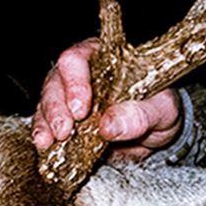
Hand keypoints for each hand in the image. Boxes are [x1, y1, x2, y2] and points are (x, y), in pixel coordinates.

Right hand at [30, 39, 183, 160]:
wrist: (158, 131)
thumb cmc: (160, 108)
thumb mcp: (162, 110)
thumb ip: (140, 115)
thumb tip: (108, 126)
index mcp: (105, 58)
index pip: (79, 59)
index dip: (75, 82)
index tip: (81, 110)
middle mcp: (82, 74)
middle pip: (56, 81)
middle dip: (57, 108)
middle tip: (64, 130)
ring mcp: (69, 96)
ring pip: (47, 102)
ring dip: (45, 123)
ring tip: (48, 142)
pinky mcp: (65, 119)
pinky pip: (47, 124)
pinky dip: (44, 135)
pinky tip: (45, 146)